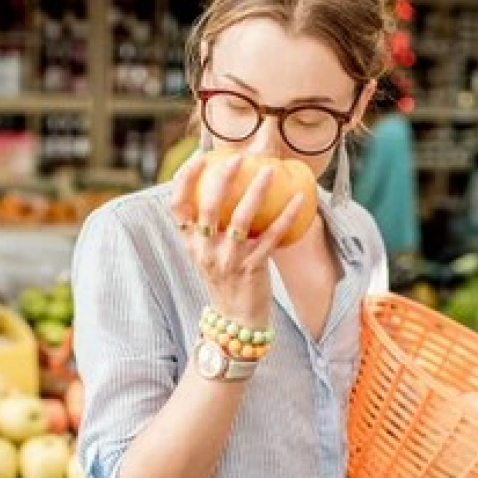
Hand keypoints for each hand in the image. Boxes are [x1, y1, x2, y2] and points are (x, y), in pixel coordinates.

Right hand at [170, 153, 305, 328]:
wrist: (236, 321)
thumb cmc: (226, 279)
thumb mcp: (208, 254)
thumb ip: (209, 226)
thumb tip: (222, 185)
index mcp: (191, 243)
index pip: (178, 206)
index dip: (185, 178)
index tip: (200, 156)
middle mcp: (205, 250)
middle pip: (209, 207)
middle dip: (222, 178)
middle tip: (239, 158)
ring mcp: (228, 260)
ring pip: (242, 219)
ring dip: (257, 191)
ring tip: (270, 170)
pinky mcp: (252, 268)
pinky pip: (272, 237)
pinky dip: (286, 216)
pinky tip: (299, 198)